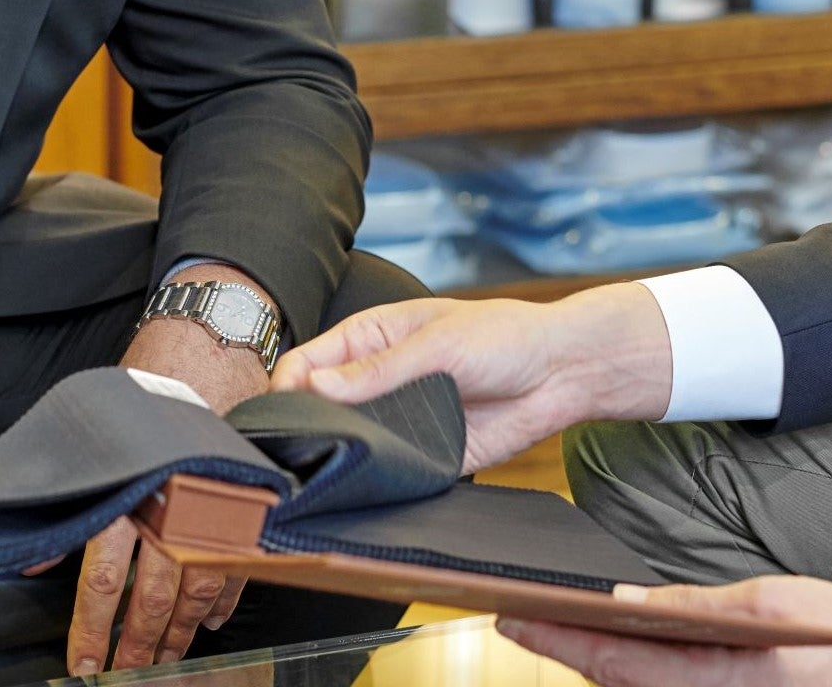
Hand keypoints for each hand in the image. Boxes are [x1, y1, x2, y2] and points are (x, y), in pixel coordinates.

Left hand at [64, 266, 272, 674]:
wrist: (211, 338)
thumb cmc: (149, 380)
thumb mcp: (98, 431)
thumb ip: (70, 494)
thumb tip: (37, 554)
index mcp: (129, 486)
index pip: (104, 574)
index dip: (93, 627)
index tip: (85, 661)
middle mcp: (171, 500)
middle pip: (154, 593)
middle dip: (139, 643)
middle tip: (128, 673)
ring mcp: (213, 501)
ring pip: (198, 586)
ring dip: (181, 630)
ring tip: (168, 658)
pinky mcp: (245, 496)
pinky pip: (239, 561)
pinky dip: (227, 596)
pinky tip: (215, 619)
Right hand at [270, 285, 673, 473]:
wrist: (561, 373)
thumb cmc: (503, 337)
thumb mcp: (438, 343)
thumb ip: (378, 370)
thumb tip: (316, 387)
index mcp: (370, 339)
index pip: (306, 364)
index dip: (284, 390)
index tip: (269, 420)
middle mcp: (376, 382)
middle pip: (319, 410)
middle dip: (302, 431)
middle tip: (285, 459)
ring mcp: (399, 421)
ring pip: (349, 446)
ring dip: (336, 460)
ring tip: (315, 481)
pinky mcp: (424, 456)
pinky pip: (388, 474)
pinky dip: (374, 484)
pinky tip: (359, 495)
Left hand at [496, 577, 831, 686]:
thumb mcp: (770, 604)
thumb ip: (694, 606)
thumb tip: (628, 602)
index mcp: (708, 679)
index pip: (610, 659)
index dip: (554, 636)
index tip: (509, 613)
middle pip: (612, 679)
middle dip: (560, 648)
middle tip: (512, 615)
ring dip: (594, 662)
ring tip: (553, 626)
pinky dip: (634, 673)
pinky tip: (620, 650)